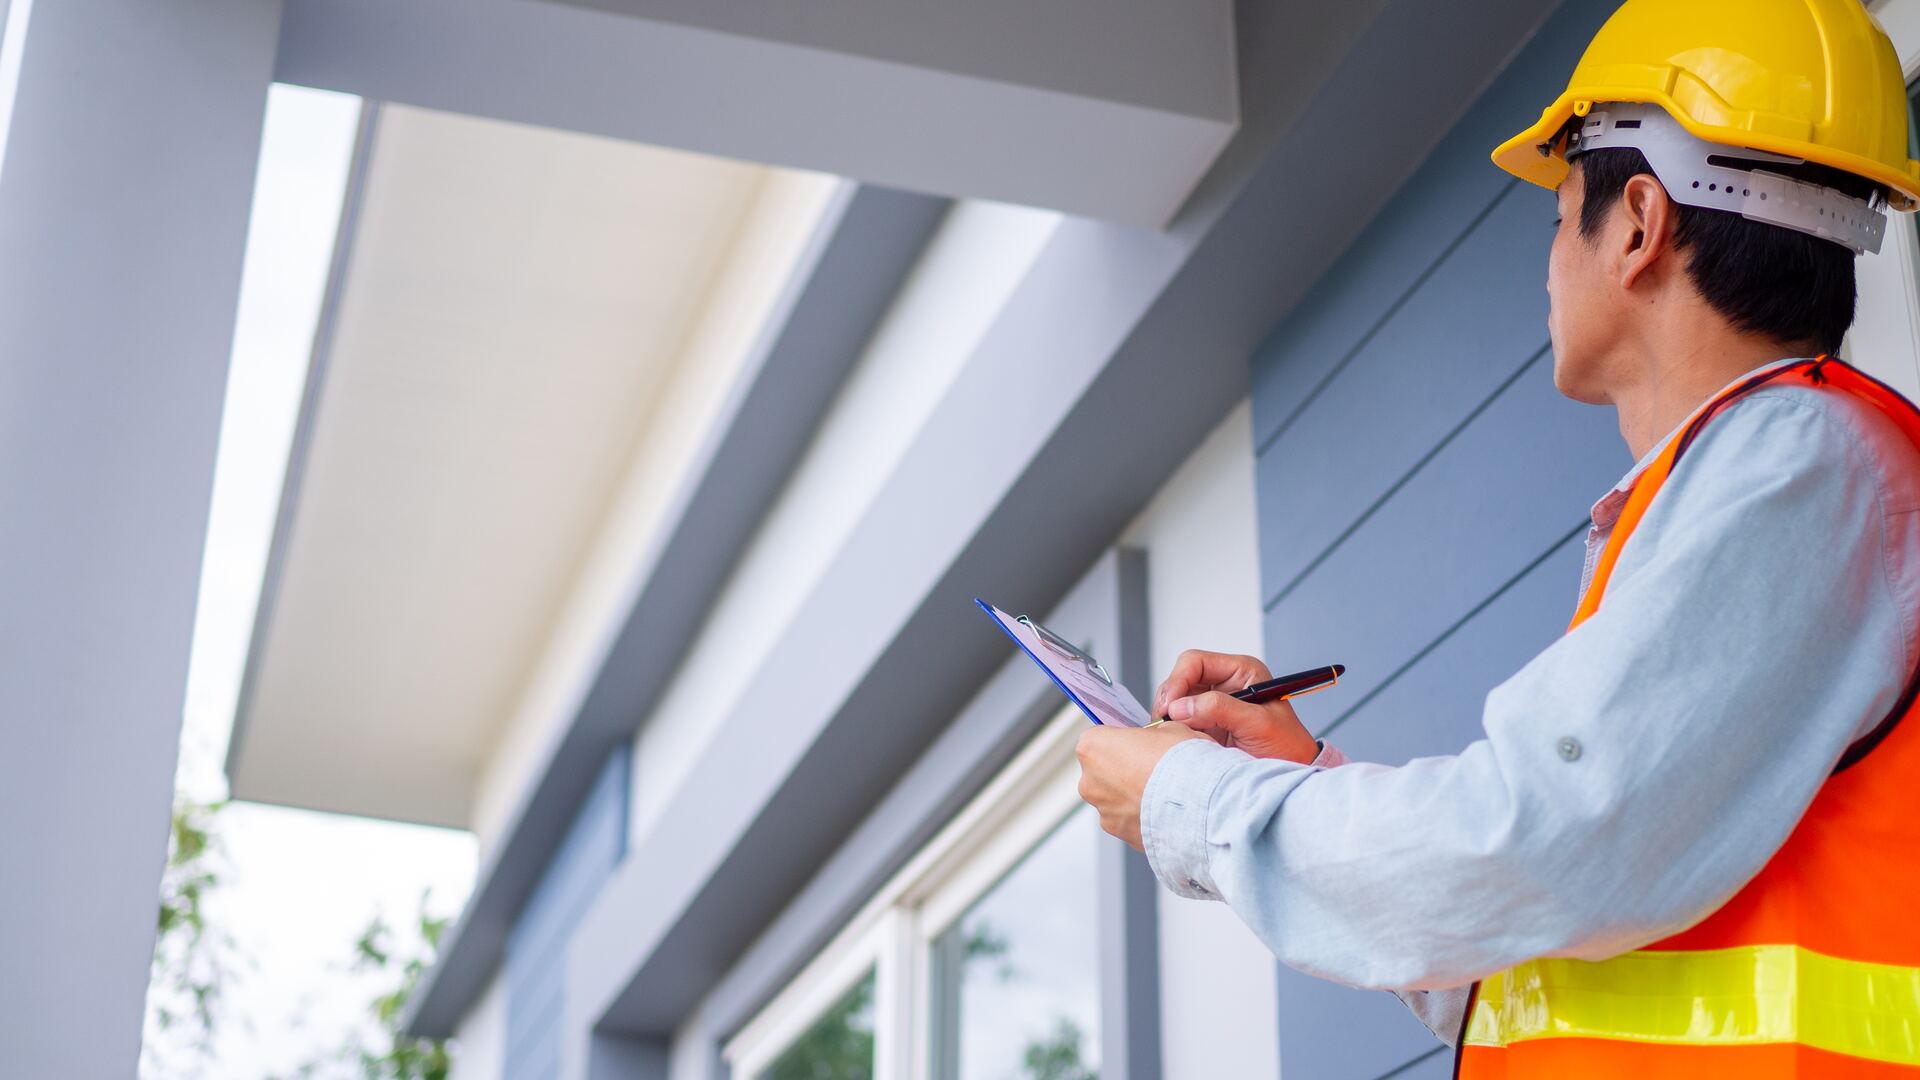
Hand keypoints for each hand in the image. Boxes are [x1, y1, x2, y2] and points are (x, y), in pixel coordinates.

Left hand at [1075, 723, 1205, 849]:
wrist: (1200, 803)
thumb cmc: (1182, 762)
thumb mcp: (1171, 729)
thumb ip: (1154, 734)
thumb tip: (1158, 738)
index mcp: (1092, 747)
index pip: (1100, 738)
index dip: (1123, 740)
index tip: (1140, 744)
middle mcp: (1090, 781)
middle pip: (1104, 771)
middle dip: (1125, 769)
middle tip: (1155, 768)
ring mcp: (1103, 810)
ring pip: (1115, 798)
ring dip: (1133, 795)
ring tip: (1164, 793)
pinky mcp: (1119, 833)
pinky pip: (1128, 819)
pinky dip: (1142, 816)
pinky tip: (1164, 810)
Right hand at [1153, 649, 1318, 762]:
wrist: (1293, 771)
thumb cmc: (1287, 745)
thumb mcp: (1258, 723)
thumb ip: (1220, 709)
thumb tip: (1179, 707)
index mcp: (1241, 671)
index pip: (1196, 662)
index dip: (1178, 680)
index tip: (1169, 706)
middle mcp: (1225, 683)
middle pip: (1181, 679)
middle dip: (1170, 699)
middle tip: (1164, 722)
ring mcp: (1213, 704)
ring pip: (1176, 700)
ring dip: (1170, 716)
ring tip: (1174, 734)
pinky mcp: (1206, 724)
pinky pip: (1180, 721)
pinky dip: (1174, 729)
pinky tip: (1178, 740)